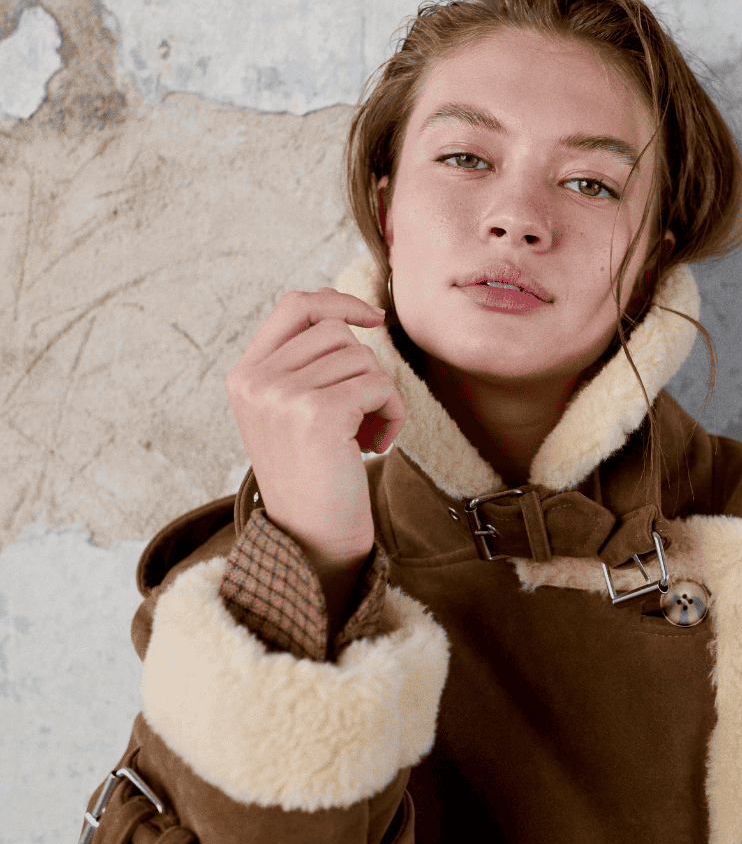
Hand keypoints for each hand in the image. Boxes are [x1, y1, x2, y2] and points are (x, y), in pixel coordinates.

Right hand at [226, 288, 404, 606]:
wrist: (311, 541)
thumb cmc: (315, 480)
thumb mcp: (294, 415)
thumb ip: (308, 367)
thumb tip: (356, 317)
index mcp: (245, 375)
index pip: (294, 306)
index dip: (338, 301)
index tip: (374, 318)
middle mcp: (256, 380)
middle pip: (338, 333)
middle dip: (365, 371)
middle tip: (363, 419)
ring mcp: (282, 394)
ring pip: (363, 358)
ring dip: (382, 396)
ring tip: (367, 435)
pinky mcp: (317, 412)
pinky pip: (379, 385)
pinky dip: (393, 413)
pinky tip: (377, 446)